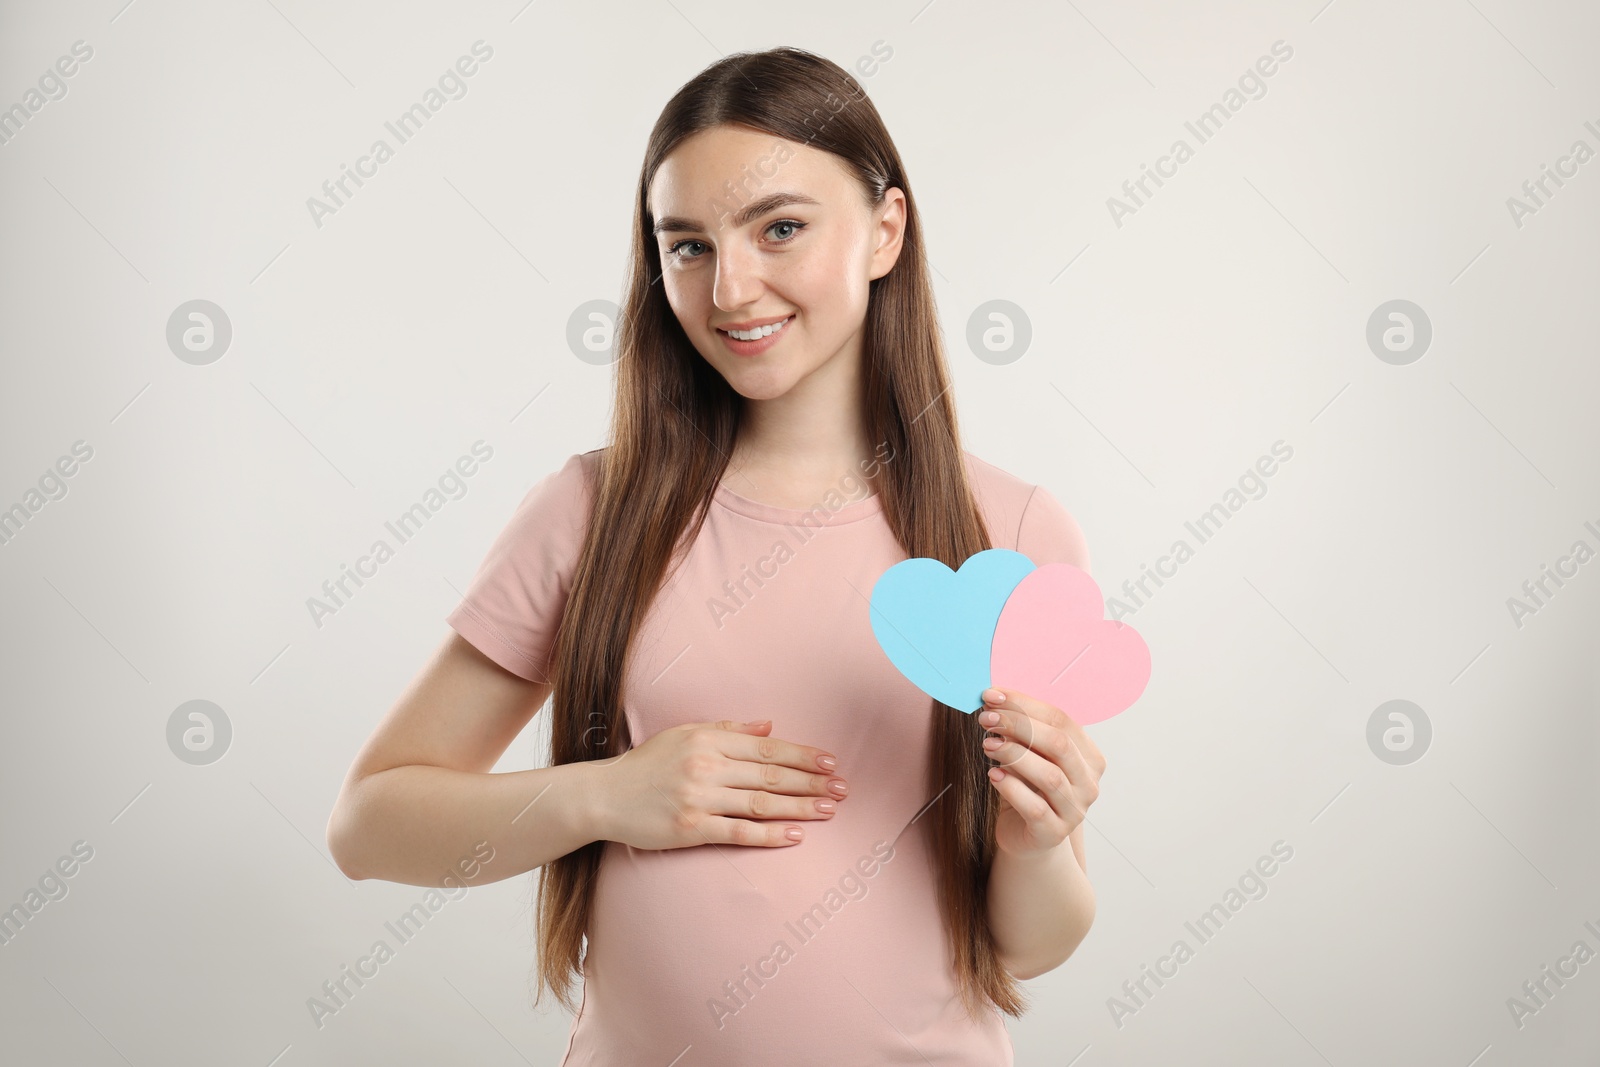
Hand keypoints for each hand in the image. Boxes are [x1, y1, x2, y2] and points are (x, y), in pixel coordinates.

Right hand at [594, 719, 847, 849]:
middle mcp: (706, 767)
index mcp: (708, 741)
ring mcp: (699, 799)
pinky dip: (770, 835)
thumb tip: (769, 726)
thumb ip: (728, 730)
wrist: (604, 796)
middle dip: (811, 781)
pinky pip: (739, 833)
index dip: (803, 755)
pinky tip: (796, 835)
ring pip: (761, 803)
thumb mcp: (684, 735)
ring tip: (830, 810)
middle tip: (843, 788)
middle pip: (770, 774)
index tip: (830, 762)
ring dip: (800, 807)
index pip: (767, 748)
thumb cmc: (647, 765)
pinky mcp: (691, 829)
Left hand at [978, 688, 1105, 859]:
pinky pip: (1035, 807)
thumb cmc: (1028, 788)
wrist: (1026, 835)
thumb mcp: (1028, 755)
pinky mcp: (1053, 833)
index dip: (1024, 704)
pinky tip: (993, 774)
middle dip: (1018, 725)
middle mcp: (1088, 784)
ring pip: (1050, 776)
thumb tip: (994, 700)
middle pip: (1059, 744)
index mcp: (1089, 757)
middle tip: (986, 718)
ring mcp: (1075, 811)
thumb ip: (1021, 731)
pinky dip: (1011, 787)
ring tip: (987, 744)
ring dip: (1014, 754)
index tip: (992, 695)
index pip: (1061, 720)